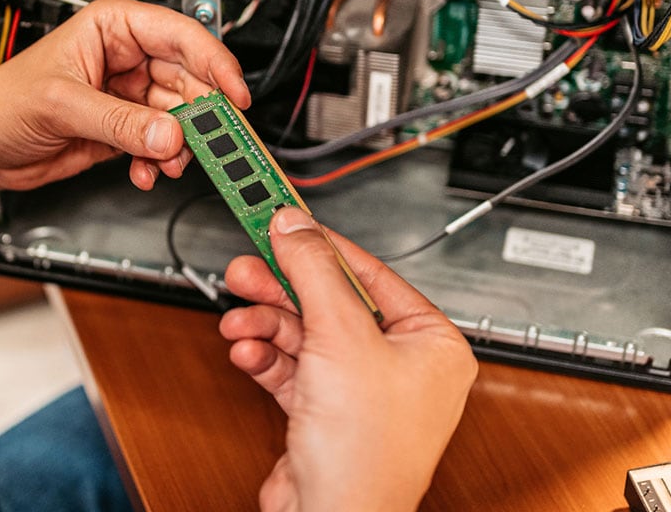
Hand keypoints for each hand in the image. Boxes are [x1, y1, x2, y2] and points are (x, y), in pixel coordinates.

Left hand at [0, 0, 249, 192]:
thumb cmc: (1, 102)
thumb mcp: (63, 104)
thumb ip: (119, 120)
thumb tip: (167, 133)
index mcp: (113, 27)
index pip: (179, 35)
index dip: (213, 62)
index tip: (233, 94)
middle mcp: (126, 57)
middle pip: (189, 80)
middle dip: (200, 115)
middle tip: (213, 142)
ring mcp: (128, 95)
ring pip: (180, 117)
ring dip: (181, 145)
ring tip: (168, 162)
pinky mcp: (125, 129)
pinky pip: (162, 143)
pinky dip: (160, 161)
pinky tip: (146, 171)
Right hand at [219, 207, 476, 511]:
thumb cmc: (366, 452)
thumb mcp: (340, 336)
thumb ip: (313, 271)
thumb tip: (294, 225)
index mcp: (430, 342)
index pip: (369, 272)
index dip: (320, 244)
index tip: (283, 217)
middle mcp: (401, 365)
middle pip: (330, 301)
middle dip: (282, 287)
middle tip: (247, 266)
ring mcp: (362, 390)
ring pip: (305, 333)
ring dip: (267, 323)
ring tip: (240, 318)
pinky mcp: (326, 413)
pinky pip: (292, 367)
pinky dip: (266, 356)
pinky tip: (247, 350)